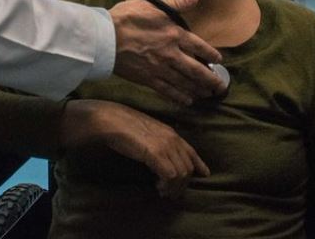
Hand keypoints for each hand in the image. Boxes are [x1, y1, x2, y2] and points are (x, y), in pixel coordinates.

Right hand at [61, 100, 208, 198]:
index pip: (191, 152)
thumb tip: (161, 157)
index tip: (204, 174)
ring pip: (181, 174)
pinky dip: (166, 185)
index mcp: (171, 133)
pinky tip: (158, 187)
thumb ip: (158, 143)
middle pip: (188, 167)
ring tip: (162, 191)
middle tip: (171, 193)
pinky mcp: (155, 154)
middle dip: (182, 183)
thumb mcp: (147, 133)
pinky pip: (170, 175)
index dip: (199, 165)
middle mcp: (172, 139)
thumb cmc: (124, 126)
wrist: (110, 120)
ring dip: (174, 187)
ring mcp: (165, 146)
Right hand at [110, 0, 224, 104]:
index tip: (219, 60)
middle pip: (196, 70)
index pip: (199, 46)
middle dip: (211, 79)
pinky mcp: (147, 79)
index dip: (211, 54)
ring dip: (198, 89)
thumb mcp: (152, 4)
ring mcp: (160, 68)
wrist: (105, 37)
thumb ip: (176, 3)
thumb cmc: (127, 17)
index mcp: (174, 33)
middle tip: (221, 87)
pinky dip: (179, 96)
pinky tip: (187, 101)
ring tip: (208, 94)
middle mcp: (171, 53)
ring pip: (184, 82)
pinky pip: (167, 90)